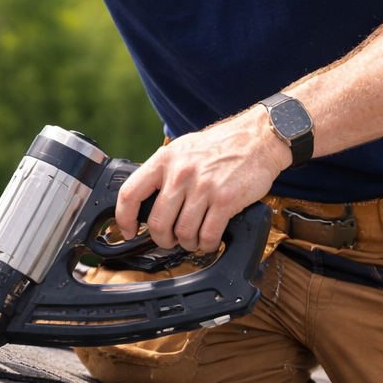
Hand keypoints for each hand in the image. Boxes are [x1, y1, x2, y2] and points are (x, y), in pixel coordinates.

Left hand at [115, 106, 290, 253]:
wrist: (258, 138)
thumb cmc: (221, 145)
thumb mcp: (184, 149)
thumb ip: (165, 171)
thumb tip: (146, 199)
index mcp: (165, 160)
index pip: (130, 193)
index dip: (124, 218)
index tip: (129, 230)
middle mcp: (181, 173)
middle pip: (157, 222)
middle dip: (162, 239)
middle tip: (170, 240)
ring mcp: (203, 187)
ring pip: (183, 233)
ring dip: (187, 243)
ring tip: (194, 239)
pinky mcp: (225, 200)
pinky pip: (208, 235)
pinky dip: (207, 245)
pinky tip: (210, 241)